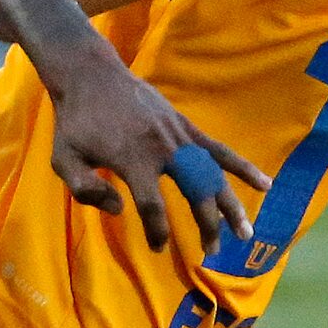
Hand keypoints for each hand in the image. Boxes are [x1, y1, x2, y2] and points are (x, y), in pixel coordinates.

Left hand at [47, 55, 268, 256]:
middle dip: (206, 226)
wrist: (90, 75)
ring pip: (213, 176)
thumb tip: (120, 209)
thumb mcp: (63, 159)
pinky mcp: (185, 126)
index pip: (152, 206)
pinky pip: (219, 149)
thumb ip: (85, 191)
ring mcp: (177, 137)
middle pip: (195, 194)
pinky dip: (242, 167)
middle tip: (210, 251)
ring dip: (230, 206)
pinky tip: (264, 183)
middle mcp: (161, 150)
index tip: (158, 247)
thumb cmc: (75, 122)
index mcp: (132, 161)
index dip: (157, 232)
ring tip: (245, 233)